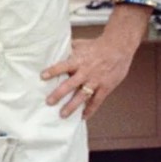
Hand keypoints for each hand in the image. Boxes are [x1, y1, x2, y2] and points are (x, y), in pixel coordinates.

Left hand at [41, 4, 150, 118]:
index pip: (63, 66)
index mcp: (78, 61)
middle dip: (58, 94)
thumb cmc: (97, 45)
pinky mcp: (106, 87)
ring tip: (62, 115)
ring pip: (82, 96)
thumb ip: (68, 49)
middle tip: (49, 102)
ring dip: (72, 106)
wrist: (118, 48)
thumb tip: (53, 48)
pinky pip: (97, 101)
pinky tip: (83, 116)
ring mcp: (96, 81)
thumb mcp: (80, 44)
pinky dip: (90, 110)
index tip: (42, 76)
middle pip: (70, 85)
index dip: (52, 71)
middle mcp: (86, 72)